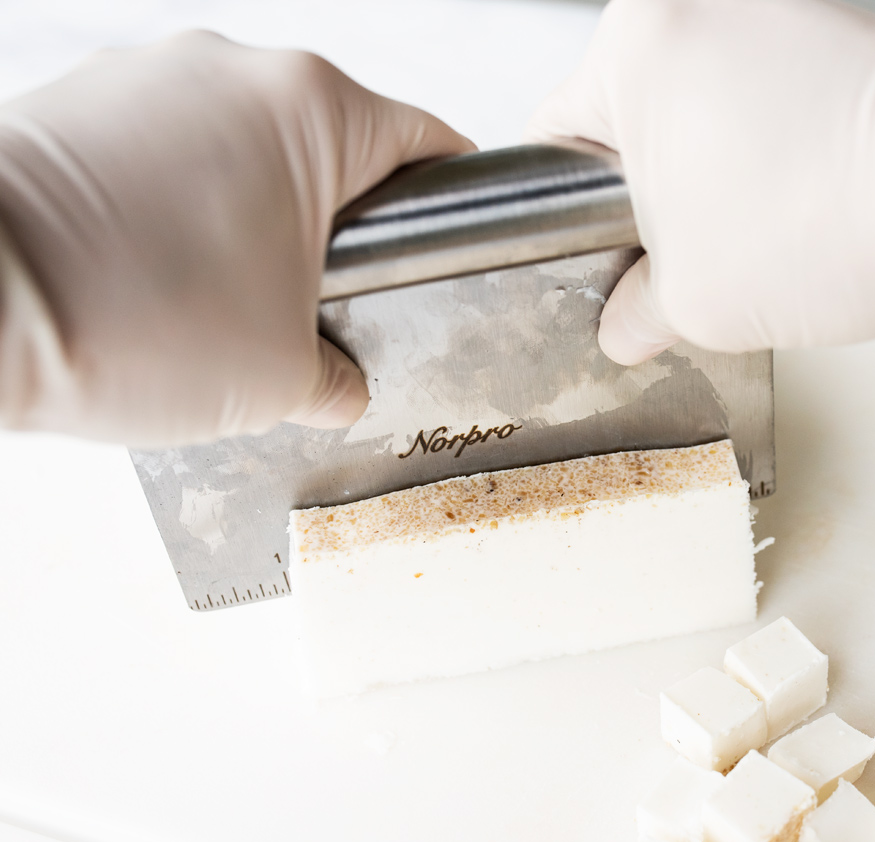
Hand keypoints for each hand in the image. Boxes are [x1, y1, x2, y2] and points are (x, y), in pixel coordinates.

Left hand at [0, 30, 472, 445]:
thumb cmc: (121, 314)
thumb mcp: (280, 377)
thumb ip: (337, 374)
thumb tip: (335, 382)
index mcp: (312, 105)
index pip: (428, 148)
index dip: (447, 219)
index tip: (439, 269)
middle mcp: (227, 67)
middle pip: (327, 152)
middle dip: (330, 237)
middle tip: (318, 320)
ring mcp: (139, 79)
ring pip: (235, 156)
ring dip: (241, 226)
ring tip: (213, 313)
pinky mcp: (66, 108)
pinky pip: (154, 159)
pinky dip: (163, 216)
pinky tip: (145, 289)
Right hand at [525, 0, 874, 360]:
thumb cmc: (842, 217)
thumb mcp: (698, 302)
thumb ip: (638, 309)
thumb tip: (629, 318)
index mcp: (635, 42)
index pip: (557, 140)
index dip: (573, 218)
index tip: (605, 259)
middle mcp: (700, 2)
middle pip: (639, 123)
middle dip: (661, 201)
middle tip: (696, 263)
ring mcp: (774, 9)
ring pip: (711, 115)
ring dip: (724, 178)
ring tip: (768, 237)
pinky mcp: (839, 33)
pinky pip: (778, 103)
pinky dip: (785, 154)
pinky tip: (809, 207)